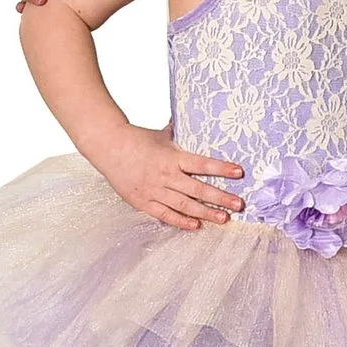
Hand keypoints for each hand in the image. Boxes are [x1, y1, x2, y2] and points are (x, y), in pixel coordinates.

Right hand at [88, 124, 245, 230]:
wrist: (107, 146)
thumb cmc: (137, 139)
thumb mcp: (162, 135)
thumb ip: (182, 133)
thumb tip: (199, 121)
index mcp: (172, 157)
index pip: (202, 164)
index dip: (222, 169)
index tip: (239, 172)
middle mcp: (165, 175)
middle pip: (197, 189)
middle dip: (220, 198)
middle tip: (239, 205)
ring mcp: (154, 190)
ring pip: (184, 205)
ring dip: (206, 213)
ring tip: (224, 218)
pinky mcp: (143, 201)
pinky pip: (165, 214)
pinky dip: (181, 221)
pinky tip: (196, 225)